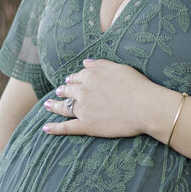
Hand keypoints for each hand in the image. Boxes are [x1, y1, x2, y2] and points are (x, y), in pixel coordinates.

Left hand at [43, 58, 170, 139]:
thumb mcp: (119, 68)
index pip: (78, 76)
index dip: (74, 79)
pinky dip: (55, 129)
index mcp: (91, 76)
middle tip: (60, 91)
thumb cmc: (137, 86)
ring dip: (54, 105)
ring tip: (48, 105)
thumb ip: (101, 64)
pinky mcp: (87, 126)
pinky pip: (67, 127)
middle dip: (64, 90)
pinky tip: (45, 129)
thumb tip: (85, 62)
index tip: (71, 80)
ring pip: (64, 107)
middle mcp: (84, 91)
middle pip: (69, 90)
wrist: (145, 107)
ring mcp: (84, 109)